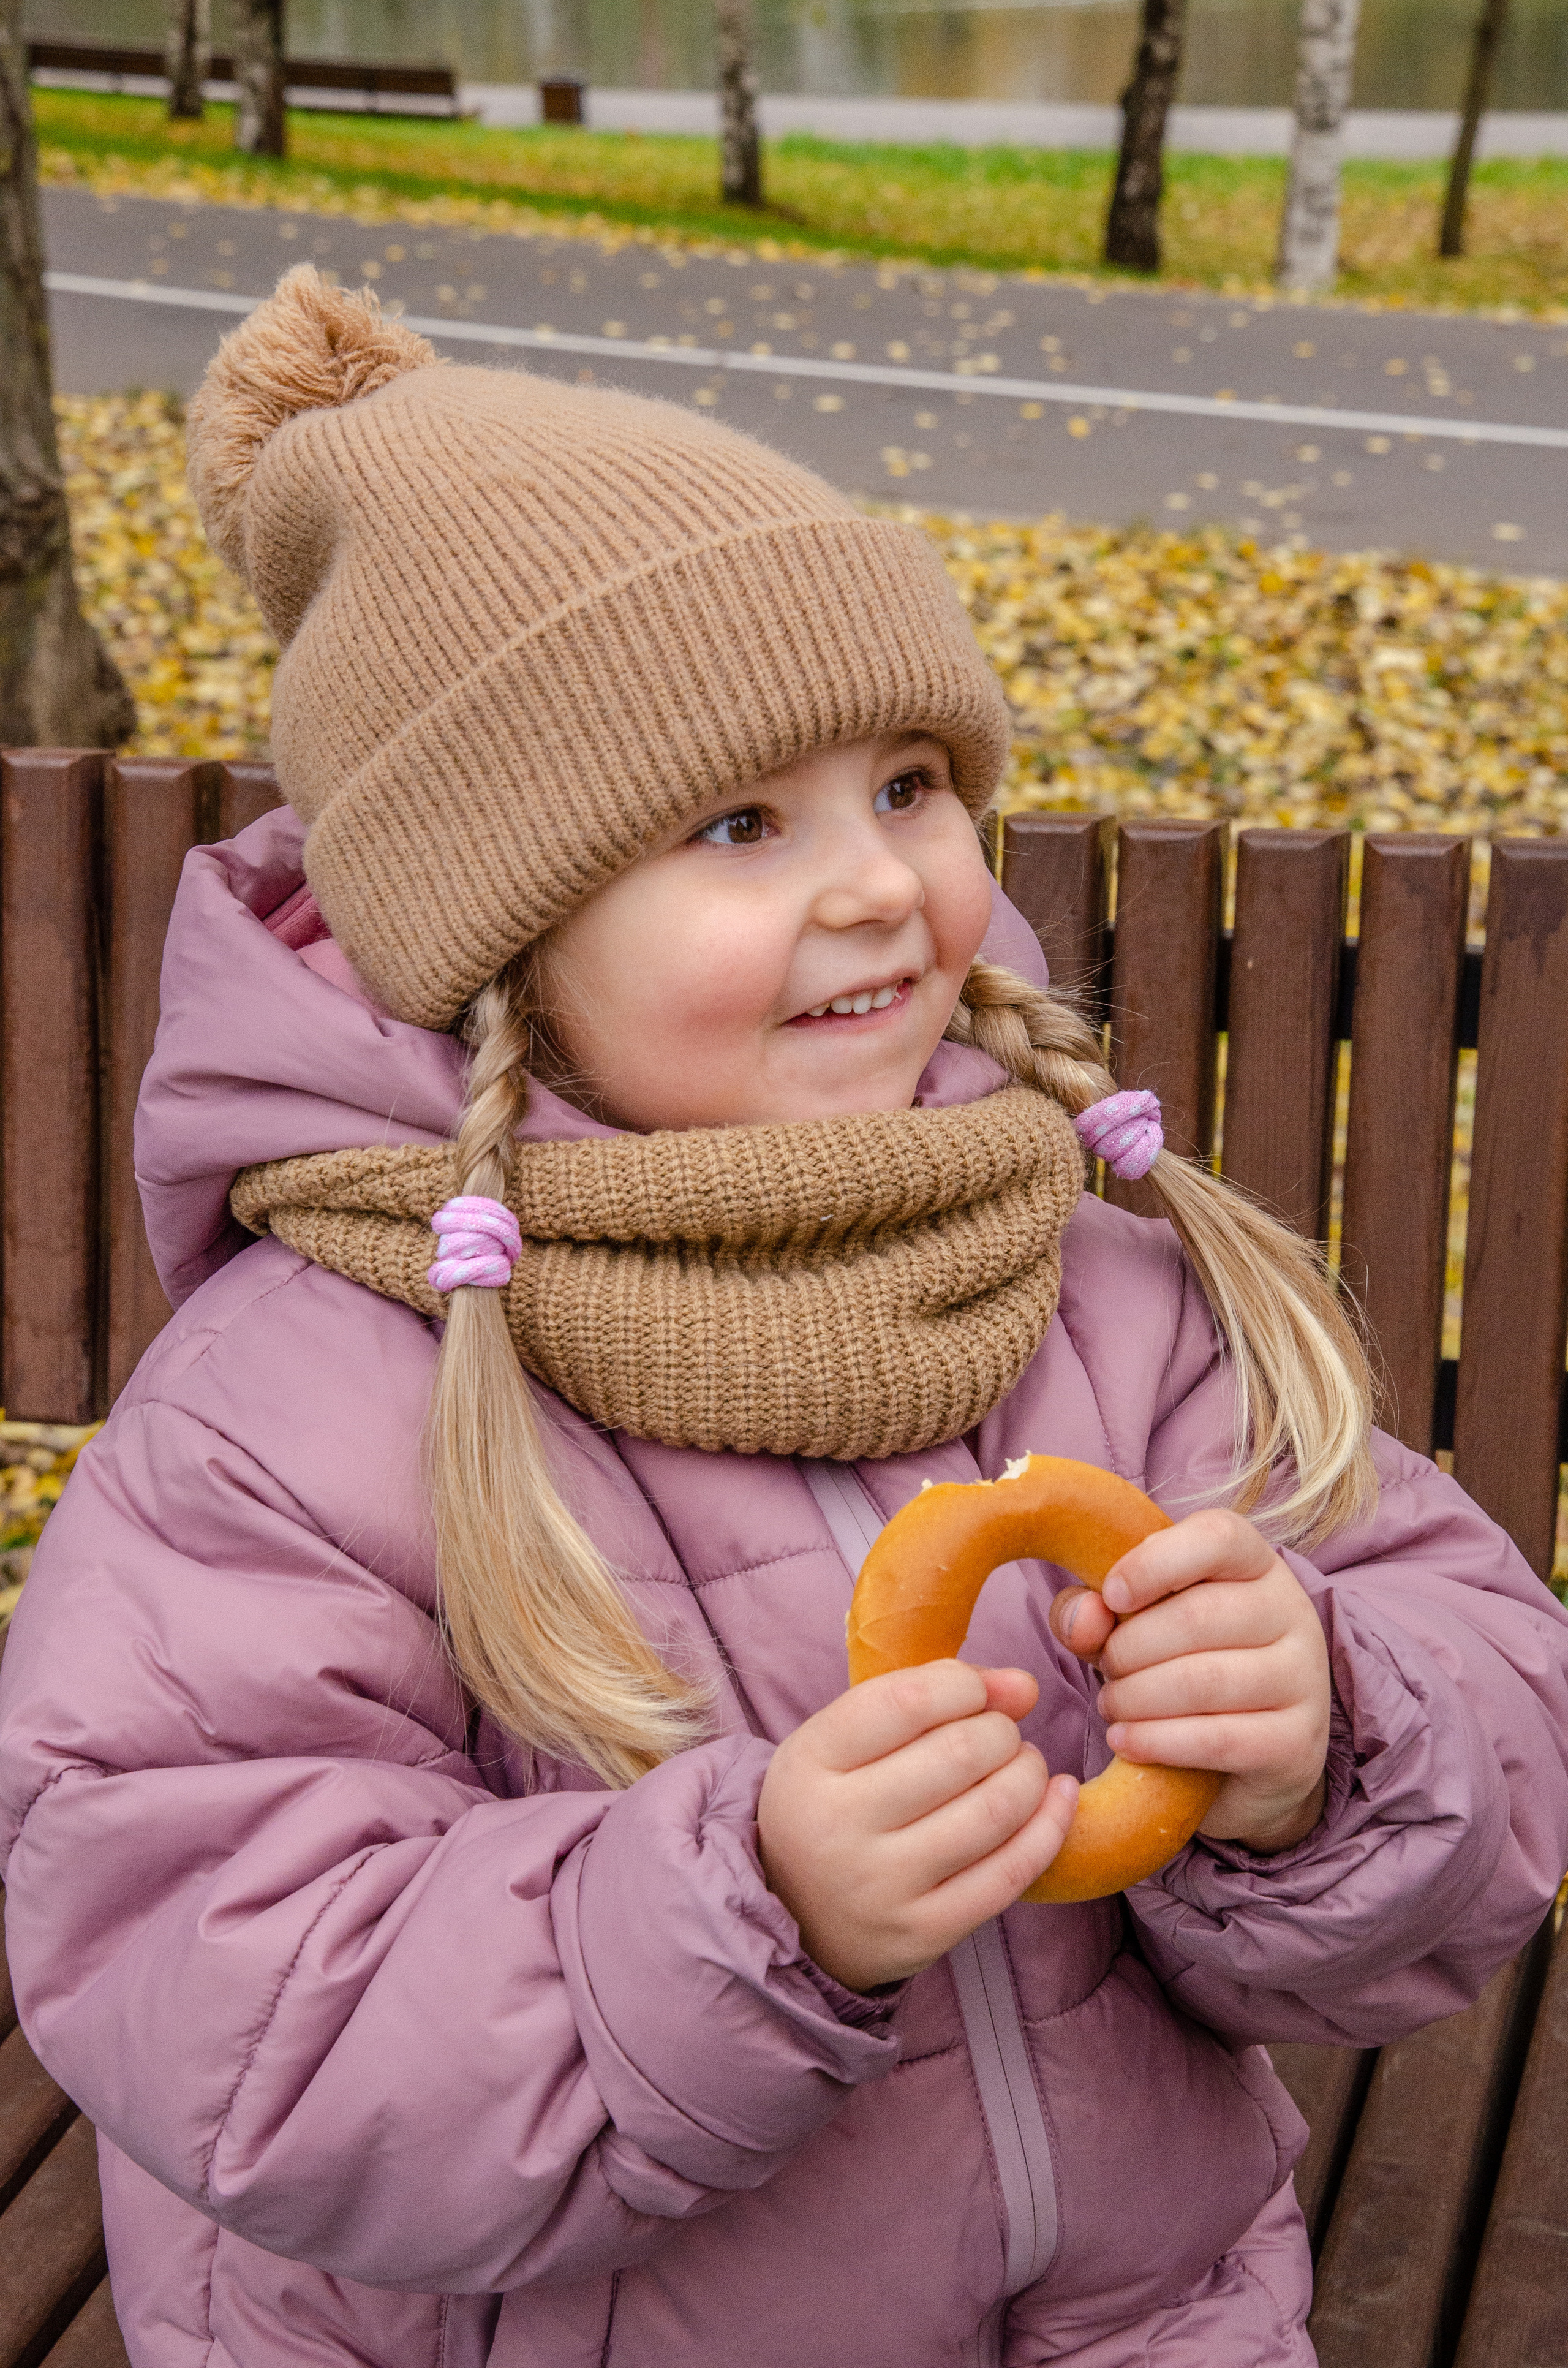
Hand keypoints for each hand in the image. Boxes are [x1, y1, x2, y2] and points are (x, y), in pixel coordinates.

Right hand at [757, 1663, 1079, 1992]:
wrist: (795, 1918)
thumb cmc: (833, 1804)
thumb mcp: (846, 1739)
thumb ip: (924, 1693)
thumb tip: (1022, 1686)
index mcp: (810, 1762)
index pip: (907, 1701)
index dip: (964, 1686)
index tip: (977, 1693)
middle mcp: (838, 1826)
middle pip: (960, 1753)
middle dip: (1001, 1731)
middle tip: (1000, 1736)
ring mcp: (882, 1887)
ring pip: (994, 1812)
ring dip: (1029, 1774)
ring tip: (1023, 1766)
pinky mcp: (923, 1934)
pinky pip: (1011, 1875)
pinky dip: (1050, 1826)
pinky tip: (1058, 1797)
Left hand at [1048, 1509, 1329, 1852]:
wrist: (1250, 1746)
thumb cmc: (1181, 1661)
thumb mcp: (1134, 1622)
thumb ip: (1097, 1609)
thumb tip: (1084, 1618)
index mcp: (1255, 1562)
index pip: (1217, 1537)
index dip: (1154, 1562)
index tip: (1111, 1595)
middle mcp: (1291, 1611)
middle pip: (1197, 1617)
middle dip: (1128, 1648)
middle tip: (1107, 1669)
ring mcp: (1303, 1677)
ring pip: (1204, 1681)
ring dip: (1136, 1698)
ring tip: (1111, 1705)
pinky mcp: (1297, 1740)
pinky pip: (1218, 1739)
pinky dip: (1157, 1741)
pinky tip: (1125, 1740)